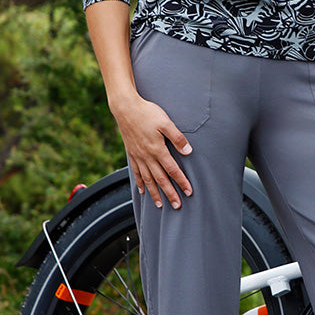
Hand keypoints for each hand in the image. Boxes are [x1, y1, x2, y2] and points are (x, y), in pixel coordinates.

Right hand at [111, 92, 193, 208]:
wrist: (125, 108)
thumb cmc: (147, 113)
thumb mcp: (166, 122)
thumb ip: (177, 138)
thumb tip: (188, 152)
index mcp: (158, 149)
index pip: (172, 170)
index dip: (181, 181)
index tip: (189, 192)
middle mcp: (147, 156)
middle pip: (161, 179)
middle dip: (170, 193)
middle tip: (177, 206)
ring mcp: (138, 156)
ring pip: (148, 179)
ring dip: (155, 193)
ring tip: (160, 205)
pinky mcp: (131, 153)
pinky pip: (136, 172)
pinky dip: (140, 183)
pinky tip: (142, 191)